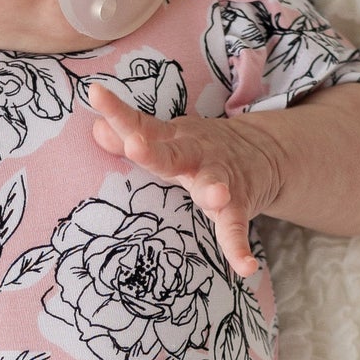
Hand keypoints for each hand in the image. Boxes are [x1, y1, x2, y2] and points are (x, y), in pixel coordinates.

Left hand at [85, 82, 284, 275]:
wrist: (264, 151)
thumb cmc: (200, 148)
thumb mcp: (169, 137)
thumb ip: (133, 134)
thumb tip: (96, 129)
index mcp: (173, 139)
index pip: (139, 124)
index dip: (117, 111)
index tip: (95, 92)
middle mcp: (196, 155)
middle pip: (172, 153)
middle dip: (153, 152)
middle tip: (134, 146)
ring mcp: (220, 179)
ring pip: (215, 185)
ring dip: (214, 191)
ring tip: (216, 197)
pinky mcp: (239, 204)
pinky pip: (236, 227)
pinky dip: (239, 247)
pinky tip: (245, 267)